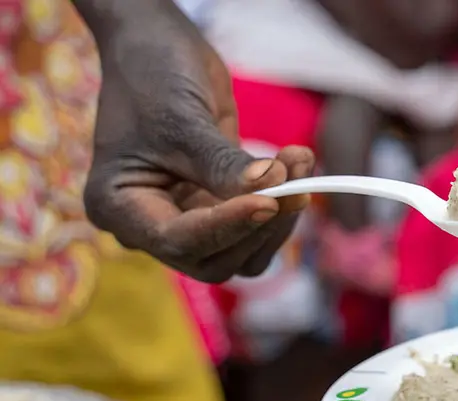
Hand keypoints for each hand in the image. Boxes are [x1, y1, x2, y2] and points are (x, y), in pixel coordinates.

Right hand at [83, 8, 315, 282]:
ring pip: (243, 252)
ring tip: (298, 161)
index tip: (270, 200)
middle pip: (215, 258)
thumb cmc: (151, 76)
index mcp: (119, 208)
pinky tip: (296, 163)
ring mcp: (187, 220)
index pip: (179, 240)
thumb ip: (223, 164)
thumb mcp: (183, 121)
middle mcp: (150, 226)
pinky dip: (282, 203)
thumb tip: (271, 189)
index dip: (228, 225)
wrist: (156, 46)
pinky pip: (257, 228)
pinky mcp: (218, 208)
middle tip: (294, 176)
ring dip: (280, 217)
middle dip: (260, 223)